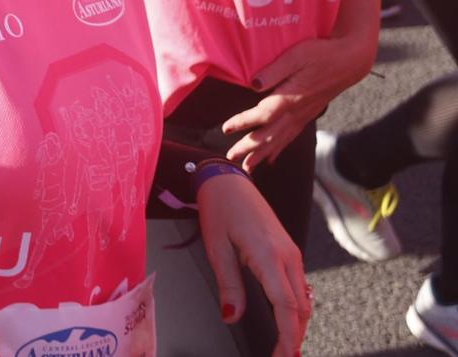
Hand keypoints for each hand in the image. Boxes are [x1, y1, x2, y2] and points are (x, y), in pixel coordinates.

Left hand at [197, 172, 310, 356]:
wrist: (228, 181)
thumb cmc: (220, 208)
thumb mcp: (217, 247)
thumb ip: (228, 284)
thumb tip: (232, 315)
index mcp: (270, 255)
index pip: (286, 306)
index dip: (287, 335)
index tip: (283, 355)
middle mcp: (288, 256)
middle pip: (300, 307)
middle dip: (295, 336)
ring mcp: (292, 253)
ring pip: (303, 298)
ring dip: (297, 324)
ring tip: (286, 346)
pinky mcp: (288, 251)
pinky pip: (298, 286)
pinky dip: (296, 308)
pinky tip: (287, 319)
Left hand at [223, 32, 375, 168]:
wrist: (349, 62)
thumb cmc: (320, 55)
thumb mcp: (295, 56)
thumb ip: (273, 71)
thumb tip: (253, 84)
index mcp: (290, 98)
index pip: (262, 115)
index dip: (243, 122)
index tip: (226, 129)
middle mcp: (297, 112)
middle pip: (269, 135)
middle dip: (249, 148)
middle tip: (231, 157)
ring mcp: (304, 115)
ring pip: (280, 140)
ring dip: (262, 154)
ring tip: (248, 168)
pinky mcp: (309, 114)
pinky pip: (291, 137)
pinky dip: (279, 148)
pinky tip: (272, 158)